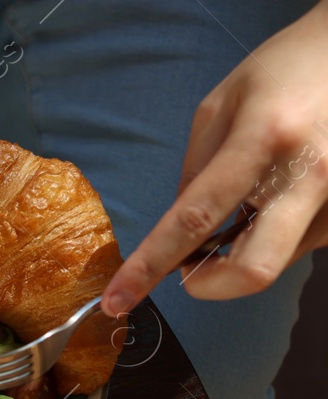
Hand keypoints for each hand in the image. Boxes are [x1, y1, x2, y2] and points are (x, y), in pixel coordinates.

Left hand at [103, 2, 327, 315]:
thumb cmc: (286, 70)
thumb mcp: (221, 106)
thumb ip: (194, 172)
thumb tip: (177, 233)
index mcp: (265, 139)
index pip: (196, 218)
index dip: (151, 266)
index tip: (118, 299)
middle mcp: (310, 173)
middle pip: (253, 270)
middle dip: (210, 285)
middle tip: (191, 268)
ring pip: (276, 261)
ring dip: (244, 251)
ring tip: (250, 201)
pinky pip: (298, 245)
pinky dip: (272, 235)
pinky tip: (277, 196)